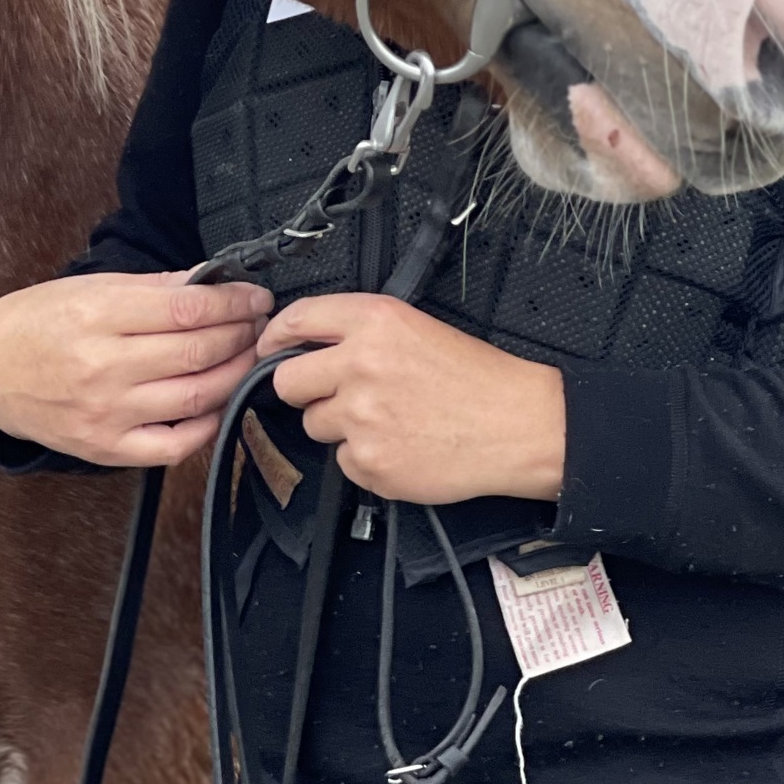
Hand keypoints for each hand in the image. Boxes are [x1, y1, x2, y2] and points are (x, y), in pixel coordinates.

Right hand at [0, 271, 271, 467]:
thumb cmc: (41, 321)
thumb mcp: (89, 287)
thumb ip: (152, 288)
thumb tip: (209, 281)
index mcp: (98, 314)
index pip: (186, 309)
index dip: (231, 302)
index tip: (255, 296)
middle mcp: (103, 366)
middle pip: (196, 352)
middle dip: (241, 335)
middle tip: (260, 325)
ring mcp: (107, 413)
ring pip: (194, 398)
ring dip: (234, 376)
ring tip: (250, 357)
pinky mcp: (106, 449)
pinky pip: (172, 446)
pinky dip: (205, 427)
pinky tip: (220, 404)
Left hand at [260, 294, 564, 505]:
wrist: (514, 423)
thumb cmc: (474, 376)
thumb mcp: (414, 326)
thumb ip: (358, 330)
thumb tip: (307, 344)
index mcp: (374, 321)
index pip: (297, 320)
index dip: (275, 337)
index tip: (269, 348)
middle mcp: (360, 365)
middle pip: (287, 380)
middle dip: (304, 389)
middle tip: (335, 393)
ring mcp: (362, 418)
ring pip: (314, 424)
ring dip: (338, 426)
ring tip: (386, 420)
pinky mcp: (370, 463)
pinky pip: (343, 462)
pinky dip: (364, 459)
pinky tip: (399, 445)